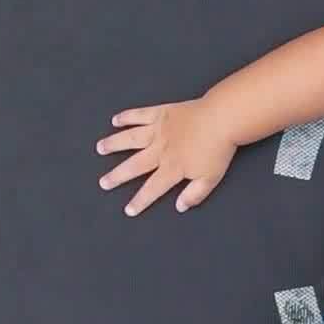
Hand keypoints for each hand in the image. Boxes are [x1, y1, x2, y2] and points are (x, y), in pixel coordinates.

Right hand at [97, 99, 237, 214]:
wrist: (223, 119)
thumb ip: (194, 194)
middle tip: (103, 182)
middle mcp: (160, 150)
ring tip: (100, 148)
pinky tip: (115, 120)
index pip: (152, 189)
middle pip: (134, 166)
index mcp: (172, 168)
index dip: (140, 201)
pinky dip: (126, 117)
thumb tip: (179, 207)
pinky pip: (139, 115)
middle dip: (117, 176)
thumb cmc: (219, 149)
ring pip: (130, 139)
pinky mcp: (161, 113)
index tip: (128, 210)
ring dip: (114, 144)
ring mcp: (158, 130)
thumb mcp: (211, 178)